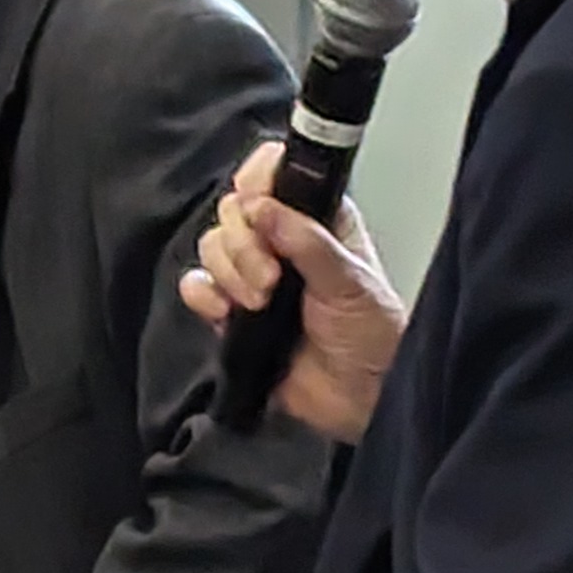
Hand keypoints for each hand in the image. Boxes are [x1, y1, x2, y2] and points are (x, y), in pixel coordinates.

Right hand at [180, 140, 404, 444]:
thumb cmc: (375, 336)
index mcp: (317, 219)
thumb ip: (308, 241)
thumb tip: (264, 208)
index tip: (260, 208)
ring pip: (212, 246)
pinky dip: (204, 297)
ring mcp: (254, 275)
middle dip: (245, 245)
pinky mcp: (233, 311)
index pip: (275, 174)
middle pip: (233, 212)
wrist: (362, 397)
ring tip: (262, 302)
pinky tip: (227, 313)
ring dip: (231, 274)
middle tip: (273, 278)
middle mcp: (282, 241)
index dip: (258, 180)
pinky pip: (197, 287)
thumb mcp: (352, 281)